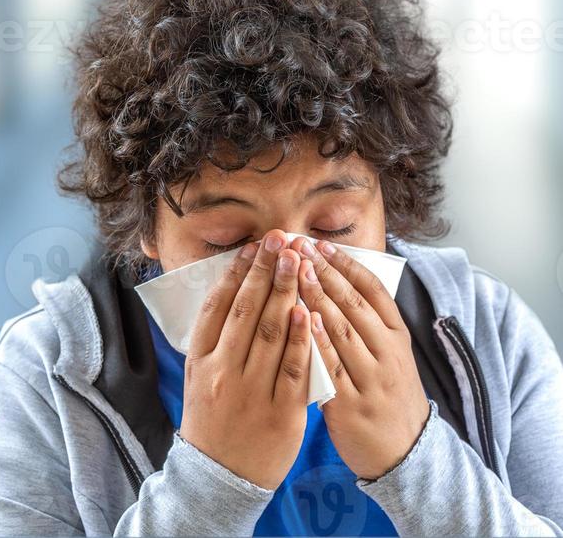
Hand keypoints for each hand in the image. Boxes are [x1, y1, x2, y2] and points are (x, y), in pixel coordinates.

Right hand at [179, 229, 311, 490]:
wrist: (220, 478)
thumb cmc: (213, 418)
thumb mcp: (198, 375)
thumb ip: (215, 336)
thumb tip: (235, 287)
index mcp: (200, 361)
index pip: (217, 306)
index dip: (236, 272)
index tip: (253, 245)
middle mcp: (223, 372)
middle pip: (246, 311)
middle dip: (265, 270)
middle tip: (281, 239)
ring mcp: (252, 392)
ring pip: (270, 332)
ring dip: (285, 291)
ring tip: (296, 260)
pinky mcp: (281, 412)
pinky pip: (294, 367)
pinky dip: (300, 336)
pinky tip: (306, 309)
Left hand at [289, 236, 429, 481]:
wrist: (405, 454)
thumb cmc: (388, 394)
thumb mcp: (390, 353)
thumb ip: (368, 321)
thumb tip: (336, 277)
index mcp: (397, 336)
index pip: (373, 290)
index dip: (346, 264)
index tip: (321, 244)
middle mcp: (388, 353)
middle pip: (354, 304)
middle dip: (324, 272)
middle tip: (298, 247)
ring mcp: (371, 379)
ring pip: (342, 330)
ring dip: (316, 297)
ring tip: (293, 271)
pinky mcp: (351, 405)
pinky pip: (331, 368)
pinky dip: (316, 342)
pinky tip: (300, 320)